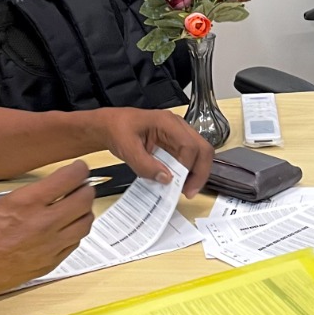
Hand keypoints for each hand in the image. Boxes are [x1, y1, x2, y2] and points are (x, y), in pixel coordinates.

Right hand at [0, 161, 96, 304]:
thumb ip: (25, 195)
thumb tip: (46, 189)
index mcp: (27, 203)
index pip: (70, 178)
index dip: (79, 170)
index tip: (79, 169)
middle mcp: (43, 223)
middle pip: (85, 199)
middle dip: (85, 188)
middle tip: (81, 186)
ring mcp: (49, 246)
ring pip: (86, 223)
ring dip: (85, 211)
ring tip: (76, 207)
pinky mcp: (50, 263)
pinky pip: (75, 243)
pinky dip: (75, 233)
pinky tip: (66, 229)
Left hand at [90, 108, 213, 196]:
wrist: (110, 126)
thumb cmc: (117, 130)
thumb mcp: (127, 148)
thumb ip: (145, 165)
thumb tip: (167, 179)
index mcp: (167, 122)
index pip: (189, 145)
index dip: (187, 166)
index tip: (176, 183)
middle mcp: (179, 127)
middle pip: (203, 148)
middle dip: (200, 172)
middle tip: (189, 192)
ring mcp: (179, 135)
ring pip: (200, 154)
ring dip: (196, 173)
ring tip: (185, 190)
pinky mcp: (176, 144)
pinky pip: (190, 158)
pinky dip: (188, 172)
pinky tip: (179, 183)